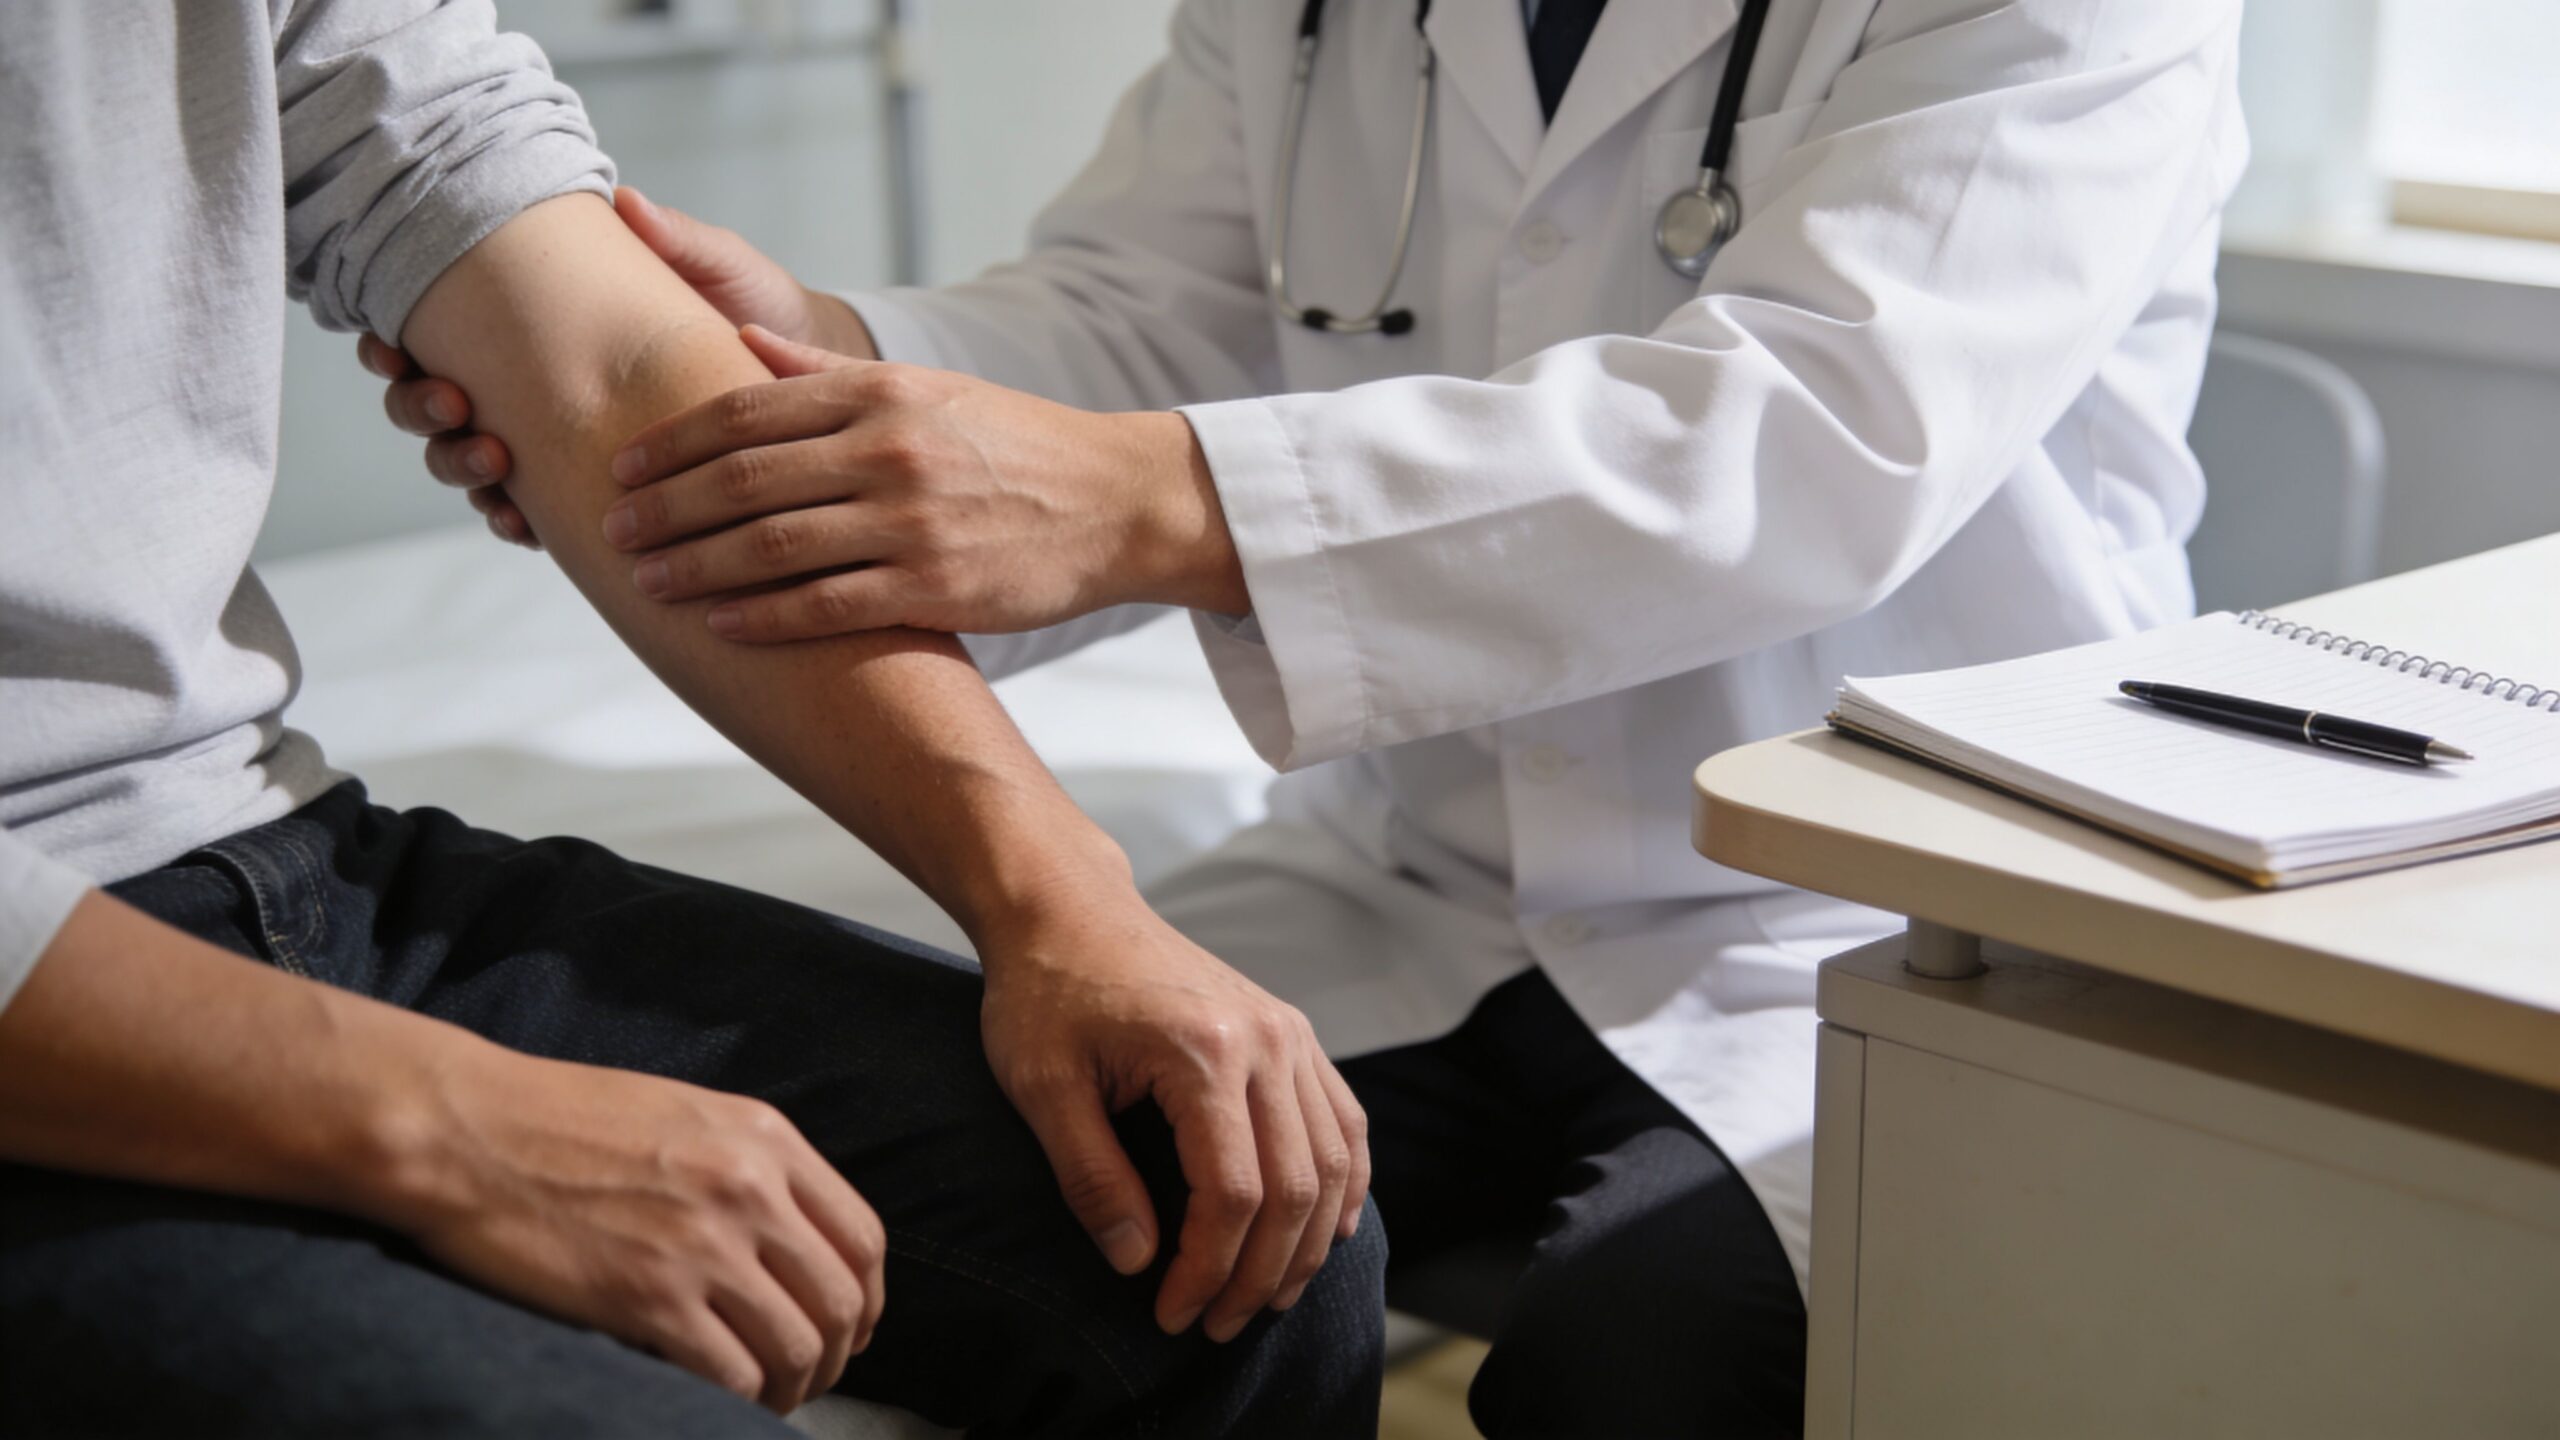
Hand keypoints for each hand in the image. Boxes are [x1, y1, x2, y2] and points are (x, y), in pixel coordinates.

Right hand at [361, 186, 871, 545]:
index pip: (435, 338)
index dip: (395, 351)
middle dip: (422, 410)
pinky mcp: (595, 494)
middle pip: (433, 409)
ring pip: (471, 467)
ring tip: (496, 461)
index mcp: (535, 328)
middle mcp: (532, 388)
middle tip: (456, 405)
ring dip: (462, 468)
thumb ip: (673, 239)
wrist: (811, 377)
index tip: (394, 348)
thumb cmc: (757, 306)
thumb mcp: (720, 266)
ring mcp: (557, 445)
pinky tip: (521, 521)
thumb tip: (625, 201)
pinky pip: (532, 518)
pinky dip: (516, 520)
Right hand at [382, 1047, 885, 1413]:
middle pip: (840, 1301)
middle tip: (808, 1376)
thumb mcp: (686, 1115)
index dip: (865, 1300)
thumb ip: (749, 1166)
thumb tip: (792, 1239)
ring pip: (795, 1347)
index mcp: (766, 1139)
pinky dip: (738, 1401)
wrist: (468, 1131)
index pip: (862, 1238)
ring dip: (791, 1386)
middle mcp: (749, 1189)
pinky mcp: (649, 1299)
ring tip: (766, 1397)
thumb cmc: (562, 1120)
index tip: (849, 1329)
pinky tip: (720, 1401)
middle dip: (835, 1354)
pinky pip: (731, 1376)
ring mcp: (702, 1246)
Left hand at [601, 327, 1249, 640]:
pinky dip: (765, 615)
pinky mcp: (935, 586)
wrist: (1117, 503)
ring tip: (647, 579)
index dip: (676, 440)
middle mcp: (889, 451)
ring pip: (774, 545)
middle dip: (667, 506)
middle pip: (745, 478)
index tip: (625, 463)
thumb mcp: (930, 390)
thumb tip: (745, 345)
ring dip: (697, 564)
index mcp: (881, 395)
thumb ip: (833, 375)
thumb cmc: (1018, 447)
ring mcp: (911, 522)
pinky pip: (828, 605)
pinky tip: (719, 622)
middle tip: (614, 528)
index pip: (750, 409)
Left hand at [976, 892, 1367, 1342]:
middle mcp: (1265, 1039)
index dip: (1208, 1269)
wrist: (1069, 908)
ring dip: (1309, 1243)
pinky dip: (1344, 1184)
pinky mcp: (1292, 1031)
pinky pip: (1343, 1120)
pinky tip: (1323, 1231)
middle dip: (1262, 1274)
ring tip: (1268, 1298)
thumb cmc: (1046, 991)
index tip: (1171, 1315)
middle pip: (1296, 1187)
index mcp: (1204, 1051)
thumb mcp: (1041, 1088)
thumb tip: (1139, 1263)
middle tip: (1218, 1326)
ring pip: (1334, 1160)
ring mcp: (1288, 1032)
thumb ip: (1092, 1179)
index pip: (1232, 1192)